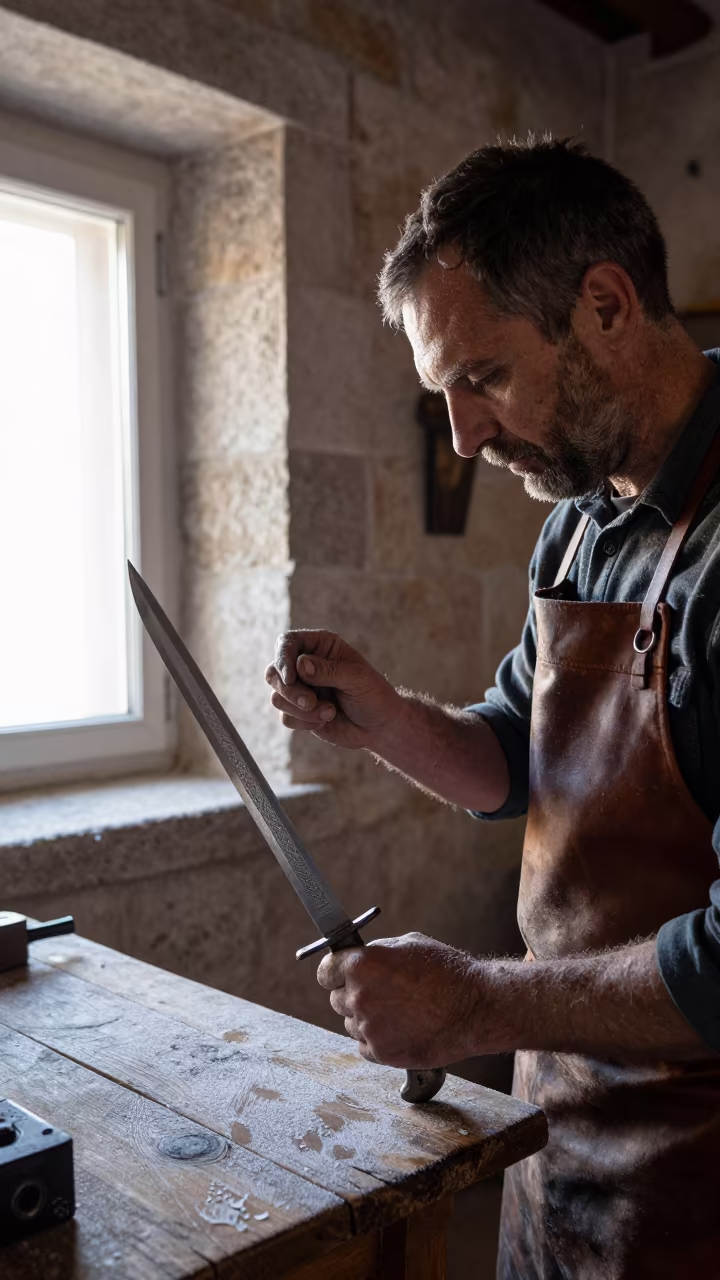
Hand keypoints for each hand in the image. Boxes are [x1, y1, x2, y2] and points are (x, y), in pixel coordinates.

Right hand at [265, 629, 400, 749]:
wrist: (380, 727)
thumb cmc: (373, 695)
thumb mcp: (356, 678)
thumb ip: (328, 670)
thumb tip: (300, 665)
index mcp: (320, 647)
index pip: (287, 643)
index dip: (283, 658)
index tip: (290, 677)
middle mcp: (305, 666)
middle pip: (274, 672)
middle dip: (289, 690)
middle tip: (310, 702)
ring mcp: (301, 690)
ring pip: (277, 697)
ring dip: (301, 709)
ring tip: (328, 712)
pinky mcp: (299, 712)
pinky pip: (285, 717)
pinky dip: (304, 722)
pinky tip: (325, 720)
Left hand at [317, 933, 481, 1067]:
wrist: (475, 1007)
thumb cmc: (446, 971)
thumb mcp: (407, 944)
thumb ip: (375, 953)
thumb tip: (354, 959)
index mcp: (362, 965)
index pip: (325, 972)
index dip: (335, 973)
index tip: (341, 976)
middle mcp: (359, 996)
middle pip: (337, 1000)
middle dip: (353, 995)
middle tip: (382, 993)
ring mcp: (369, 1028)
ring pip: (352, 1024)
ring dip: (367, 1019)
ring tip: (400, 1011)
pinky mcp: (381, 1053)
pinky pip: (365, 1046)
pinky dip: (379, 1039)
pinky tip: (403, 1028)